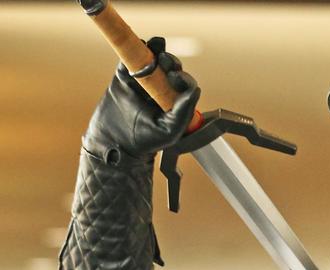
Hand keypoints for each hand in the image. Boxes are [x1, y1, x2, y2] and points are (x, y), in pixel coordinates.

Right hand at [85, 36, 199, 162]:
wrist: (113, 143)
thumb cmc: (145, 141)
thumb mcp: (170, 130)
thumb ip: (184, 112)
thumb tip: (194, 90)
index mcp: (174, 102)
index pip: (183, 83)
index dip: (182, 77)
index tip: (175, 78)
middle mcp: (160, 90)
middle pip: (170, 69)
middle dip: (171, 62)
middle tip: (166, 62)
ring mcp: (142, 82)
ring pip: (153, 61)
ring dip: (157, 51)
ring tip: (158, 46)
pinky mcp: (124, 78)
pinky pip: (130, 60)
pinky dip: (136, 49)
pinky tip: (142, 43)